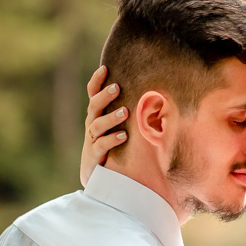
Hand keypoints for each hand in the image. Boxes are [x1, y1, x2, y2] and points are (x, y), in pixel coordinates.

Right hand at [80, 66, 129, 186]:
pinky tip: (123, 135)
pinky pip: (101, 145)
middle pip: (94, 106)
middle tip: (117, 87)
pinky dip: (112, 139)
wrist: (98, 176)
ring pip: (97, 125)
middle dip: (105, 96)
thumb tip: (153, 99)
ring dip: (111, 117)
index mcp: (97, 116)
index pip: (93, 95)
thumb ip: (127, 115)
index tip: (105, 68)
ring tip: (125, 112)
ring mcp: (92, 140)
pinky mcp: (94, 155)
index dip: (96, 81)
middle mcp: (92, 125)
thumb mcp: (117, 128)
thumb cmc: (112, 148)